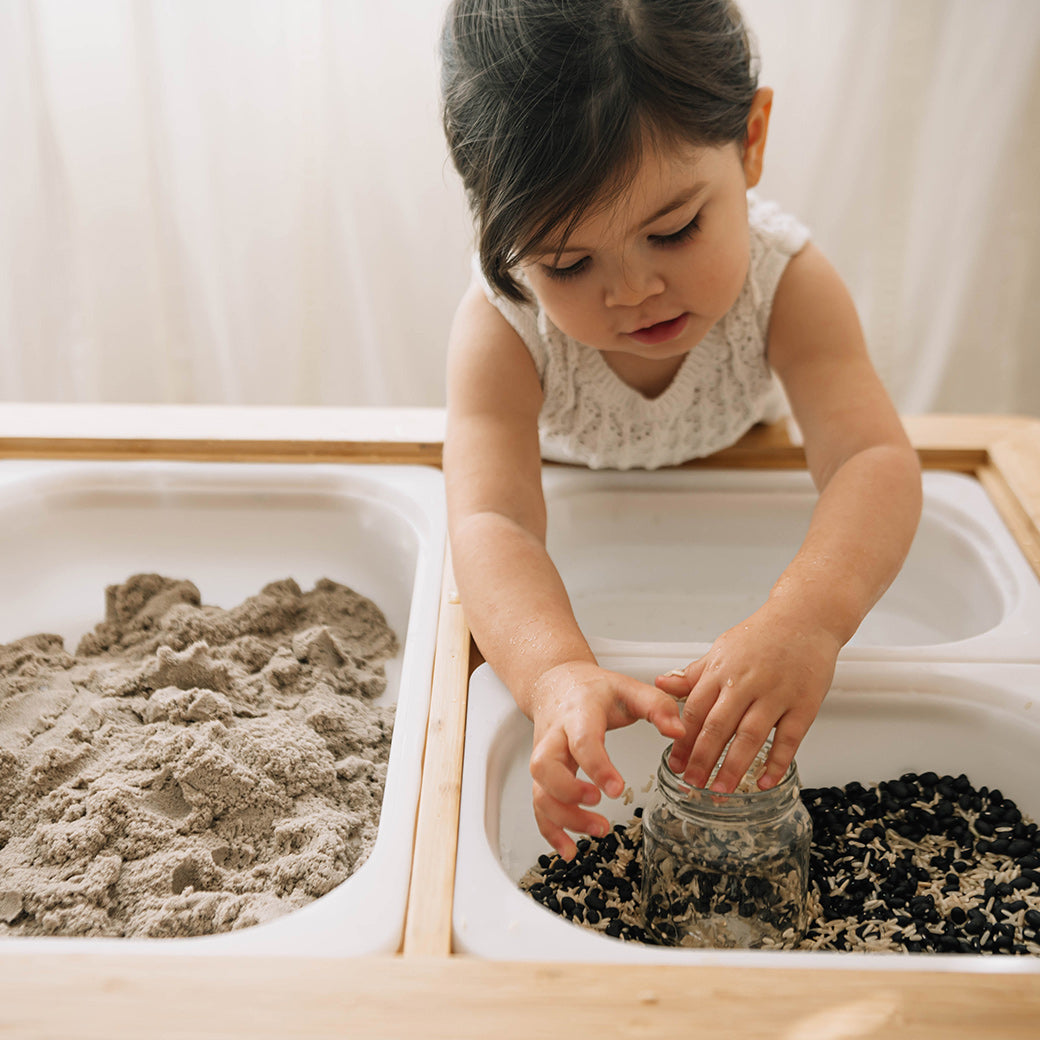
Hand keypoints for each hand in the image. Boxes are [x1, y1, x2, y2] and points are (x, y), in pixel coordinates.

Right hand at [528, 660, 684, 858]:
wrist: (556, 683)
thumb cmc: (593, 689)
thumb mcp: (628, 687)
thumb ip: (657, 705)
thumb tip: (679, 732)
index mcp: (578, 713)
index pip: (581, 740)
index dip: (596, 765)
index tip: (616, 788)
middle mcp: (554, 736)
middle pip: (545, 766)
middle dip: (568, 793)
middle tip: (599, 805)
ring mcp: (544, 756)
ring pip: (540, 790)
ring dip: (563, 818)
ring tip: (599, 830)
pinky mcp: (542, 775)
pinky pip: (538, 804)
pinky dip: (550, 830)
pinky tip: (569, 849)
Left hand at [655, 603, 839, 793]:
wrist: (805, 617)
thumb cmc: (762, 635)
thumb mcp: (721, 649)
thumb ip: (693, 674)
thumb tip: (661, 684)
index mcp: (721, 670)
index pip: (694, 710)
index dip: (682, 739)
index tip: (675, 762)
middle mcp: (746, 682)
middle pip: (718, 726)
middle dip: (702, 758)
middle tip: (693, 783)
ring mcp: (776, 694)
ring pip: (750, 736)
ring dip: (733, 766)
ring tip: (720, 789)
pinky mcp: (804, 703)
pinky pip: (789, 738)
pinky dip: (777, 762)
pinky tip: (764, 781)